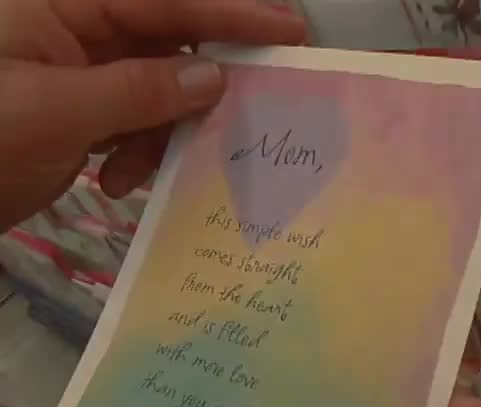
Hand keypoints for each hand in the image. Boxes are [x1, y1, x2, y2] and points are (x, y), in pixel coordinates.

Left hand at [0, 0, 304, 231]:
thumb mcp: (58, 111)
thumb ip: (141, 91)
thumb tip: (215, 80)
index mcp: (64, 7)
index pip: (165, 3)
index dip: (233, 15)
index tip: (290, 29)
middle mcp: (80, 34)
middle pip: (170, 46)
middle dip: (203, 84)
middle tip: (252, 107)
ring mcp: (84, 79)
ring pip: (159, 94)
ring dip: (164, 135)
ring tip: (140, 172)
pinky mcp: (85, 119)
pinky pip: (138, 126)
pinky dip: (140, 155)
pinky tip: (120, 182)